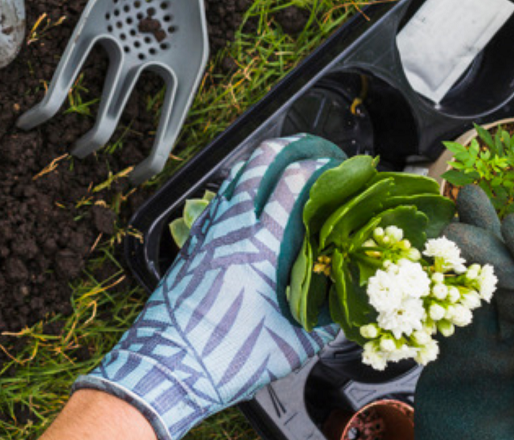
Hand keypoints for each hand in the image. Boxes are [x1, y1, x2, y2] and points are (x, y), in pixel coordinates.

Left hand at [74, 135, 346, 439]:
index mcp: (260, 247)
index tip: (339, 165)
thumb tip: (347, 309)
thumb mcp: (291, 346)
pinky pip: (216, 203)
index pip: (292, 184)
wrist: (167, 367)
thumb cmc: (227, 358)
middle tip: (311, 149)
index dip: (317, 166)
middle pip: (258, 164)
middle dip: (288, 147)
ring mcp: (206, 233)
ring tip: (282, 164)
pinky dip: (235, 190)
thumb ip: (324, 323)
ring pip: (233, 179)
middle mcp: (231, 230)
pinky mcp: (191, 245)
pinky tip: (246, 200)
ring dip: (259, 164)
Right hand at [415, 185, 513, 439]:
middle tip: (461, 215)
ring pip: (478, 289)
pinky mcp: (453, 357)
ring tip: (456, 203)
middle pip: (511, 285)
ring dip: (468, 248)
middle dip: (491, 245)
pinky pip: (444, 311)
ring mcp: (486, 351)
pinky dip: (433, 282)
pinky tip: (421, 252)